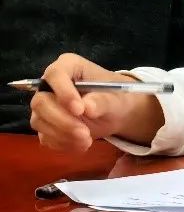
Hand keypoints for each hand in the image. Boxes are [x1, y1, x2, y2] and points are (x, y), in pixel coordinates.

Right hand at [30, 53, 144, 151]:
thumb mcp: (116, 97)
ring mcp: (45, 106)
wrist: (117, 112)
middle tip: (84, 132)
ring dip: (63, 134)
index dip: (64, 92)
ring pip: (39, 121)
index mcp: (69, 66)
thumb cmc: (116, 96)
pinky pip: (45, 136)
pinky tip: (81, 145)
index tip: (79, 110)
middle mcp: (51, 85)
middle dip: (62, 120)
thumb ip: (102, 100)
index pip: (55, 74)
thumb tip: (88, 108)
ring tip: (87, 140)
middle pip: (41, 102)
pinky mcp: (45, 124)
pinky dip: (63, 143)